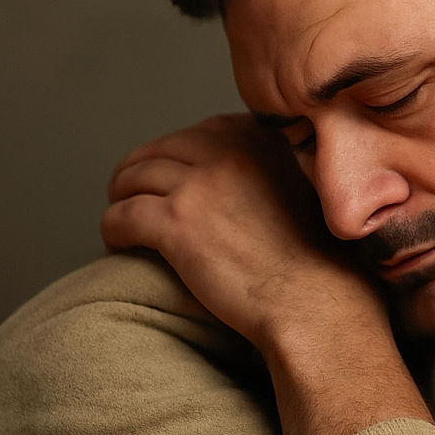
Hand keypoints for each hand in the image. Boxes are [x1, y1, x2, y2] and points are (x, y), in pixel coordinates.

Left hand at [101, 113, 385, 353]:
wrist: (316, 303)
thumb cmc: (321, 266)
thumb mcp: (309, 196)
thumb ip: (277, 176)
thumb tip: (244, 186)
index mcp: (263, 142)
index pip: (205, 132)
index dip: (181, 151)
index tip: (175, 172)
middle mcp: (230, 153)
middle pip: (163, 148)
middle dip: (142, 168)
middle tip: (131, 191)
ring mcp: (200, 186)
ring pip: (135, 177)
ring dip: (122, 195)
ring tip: (122, 216)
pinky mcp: (176, 224)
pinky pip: (123, 215)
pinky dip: (113, 229)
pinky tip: (117, 244)